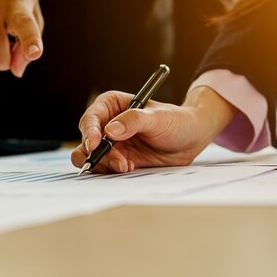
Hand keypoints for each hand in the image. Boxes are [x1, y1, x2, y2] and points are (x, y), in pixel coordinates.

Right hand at [71, 87, 236, 172]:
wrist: (190, 139)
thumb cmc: (176, 121)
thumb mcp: (157, 117)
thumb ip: (133, 121)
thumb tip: (110, 131)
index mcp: (111, 105)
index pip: (91, 118)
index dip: (89, 132)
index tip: (94, 145)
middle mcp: (107, 124)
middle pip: (86, 140)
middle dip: (97, 153)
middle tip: (117, 161)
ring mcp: (111, 144)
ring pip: (92, 157)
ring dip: (104, 164)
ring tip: (126, 165)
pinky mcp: (118, 159)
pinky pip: (105, 168)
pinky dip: (112, 171)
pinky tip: (130, 167)